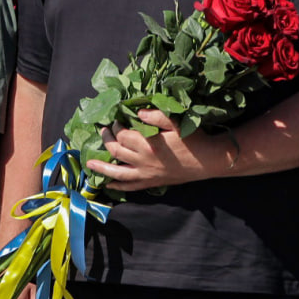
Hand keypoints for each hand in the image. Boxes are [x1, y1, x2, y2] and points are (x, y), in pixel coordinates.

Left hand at [90, 109, 227, 190]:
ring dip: (102, 167)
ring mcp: (146, 174)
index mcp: (148, 145)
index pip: (122, 135)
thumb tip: (137, 112)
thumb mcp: (176, 124)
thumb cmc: (193, 140)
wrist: (209, 161)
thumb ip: (156, 116)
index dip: (116, 127)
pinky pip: (131, 186)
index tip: (115, 120)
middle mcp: (143, 161)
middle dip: (106, 139)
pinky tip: (108, 184)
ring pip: (118, 172)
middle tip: (103, 130)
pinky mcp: (152, 182)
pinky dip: (119, 186)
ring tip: (89, 164)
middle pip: (116, 150)